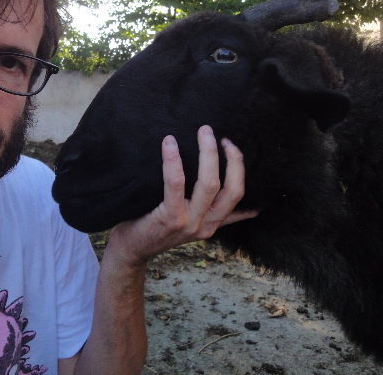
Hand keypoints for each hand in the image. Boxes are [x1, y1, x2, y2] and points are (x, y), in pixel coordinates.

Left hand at [107, 125, 257, 266]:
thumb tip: (251, 209)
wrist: (131, 250)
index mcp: (213, 224)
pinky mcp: (170, 219)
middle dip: (231, 157)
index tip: (231, 145)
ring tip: (203, 131)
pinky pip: (175, 184)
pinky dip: (174, 161)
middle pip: (231, 188)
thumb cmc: (156, 229)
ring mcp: (189, 223)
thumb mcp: (191, 224)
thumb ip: (216, 216)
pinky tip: (169, 142)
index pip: (238, 194)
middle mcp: (206, 225)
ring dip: (208, 153)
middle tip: (214, 132)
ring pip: (209, 184)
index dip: (238, 167)